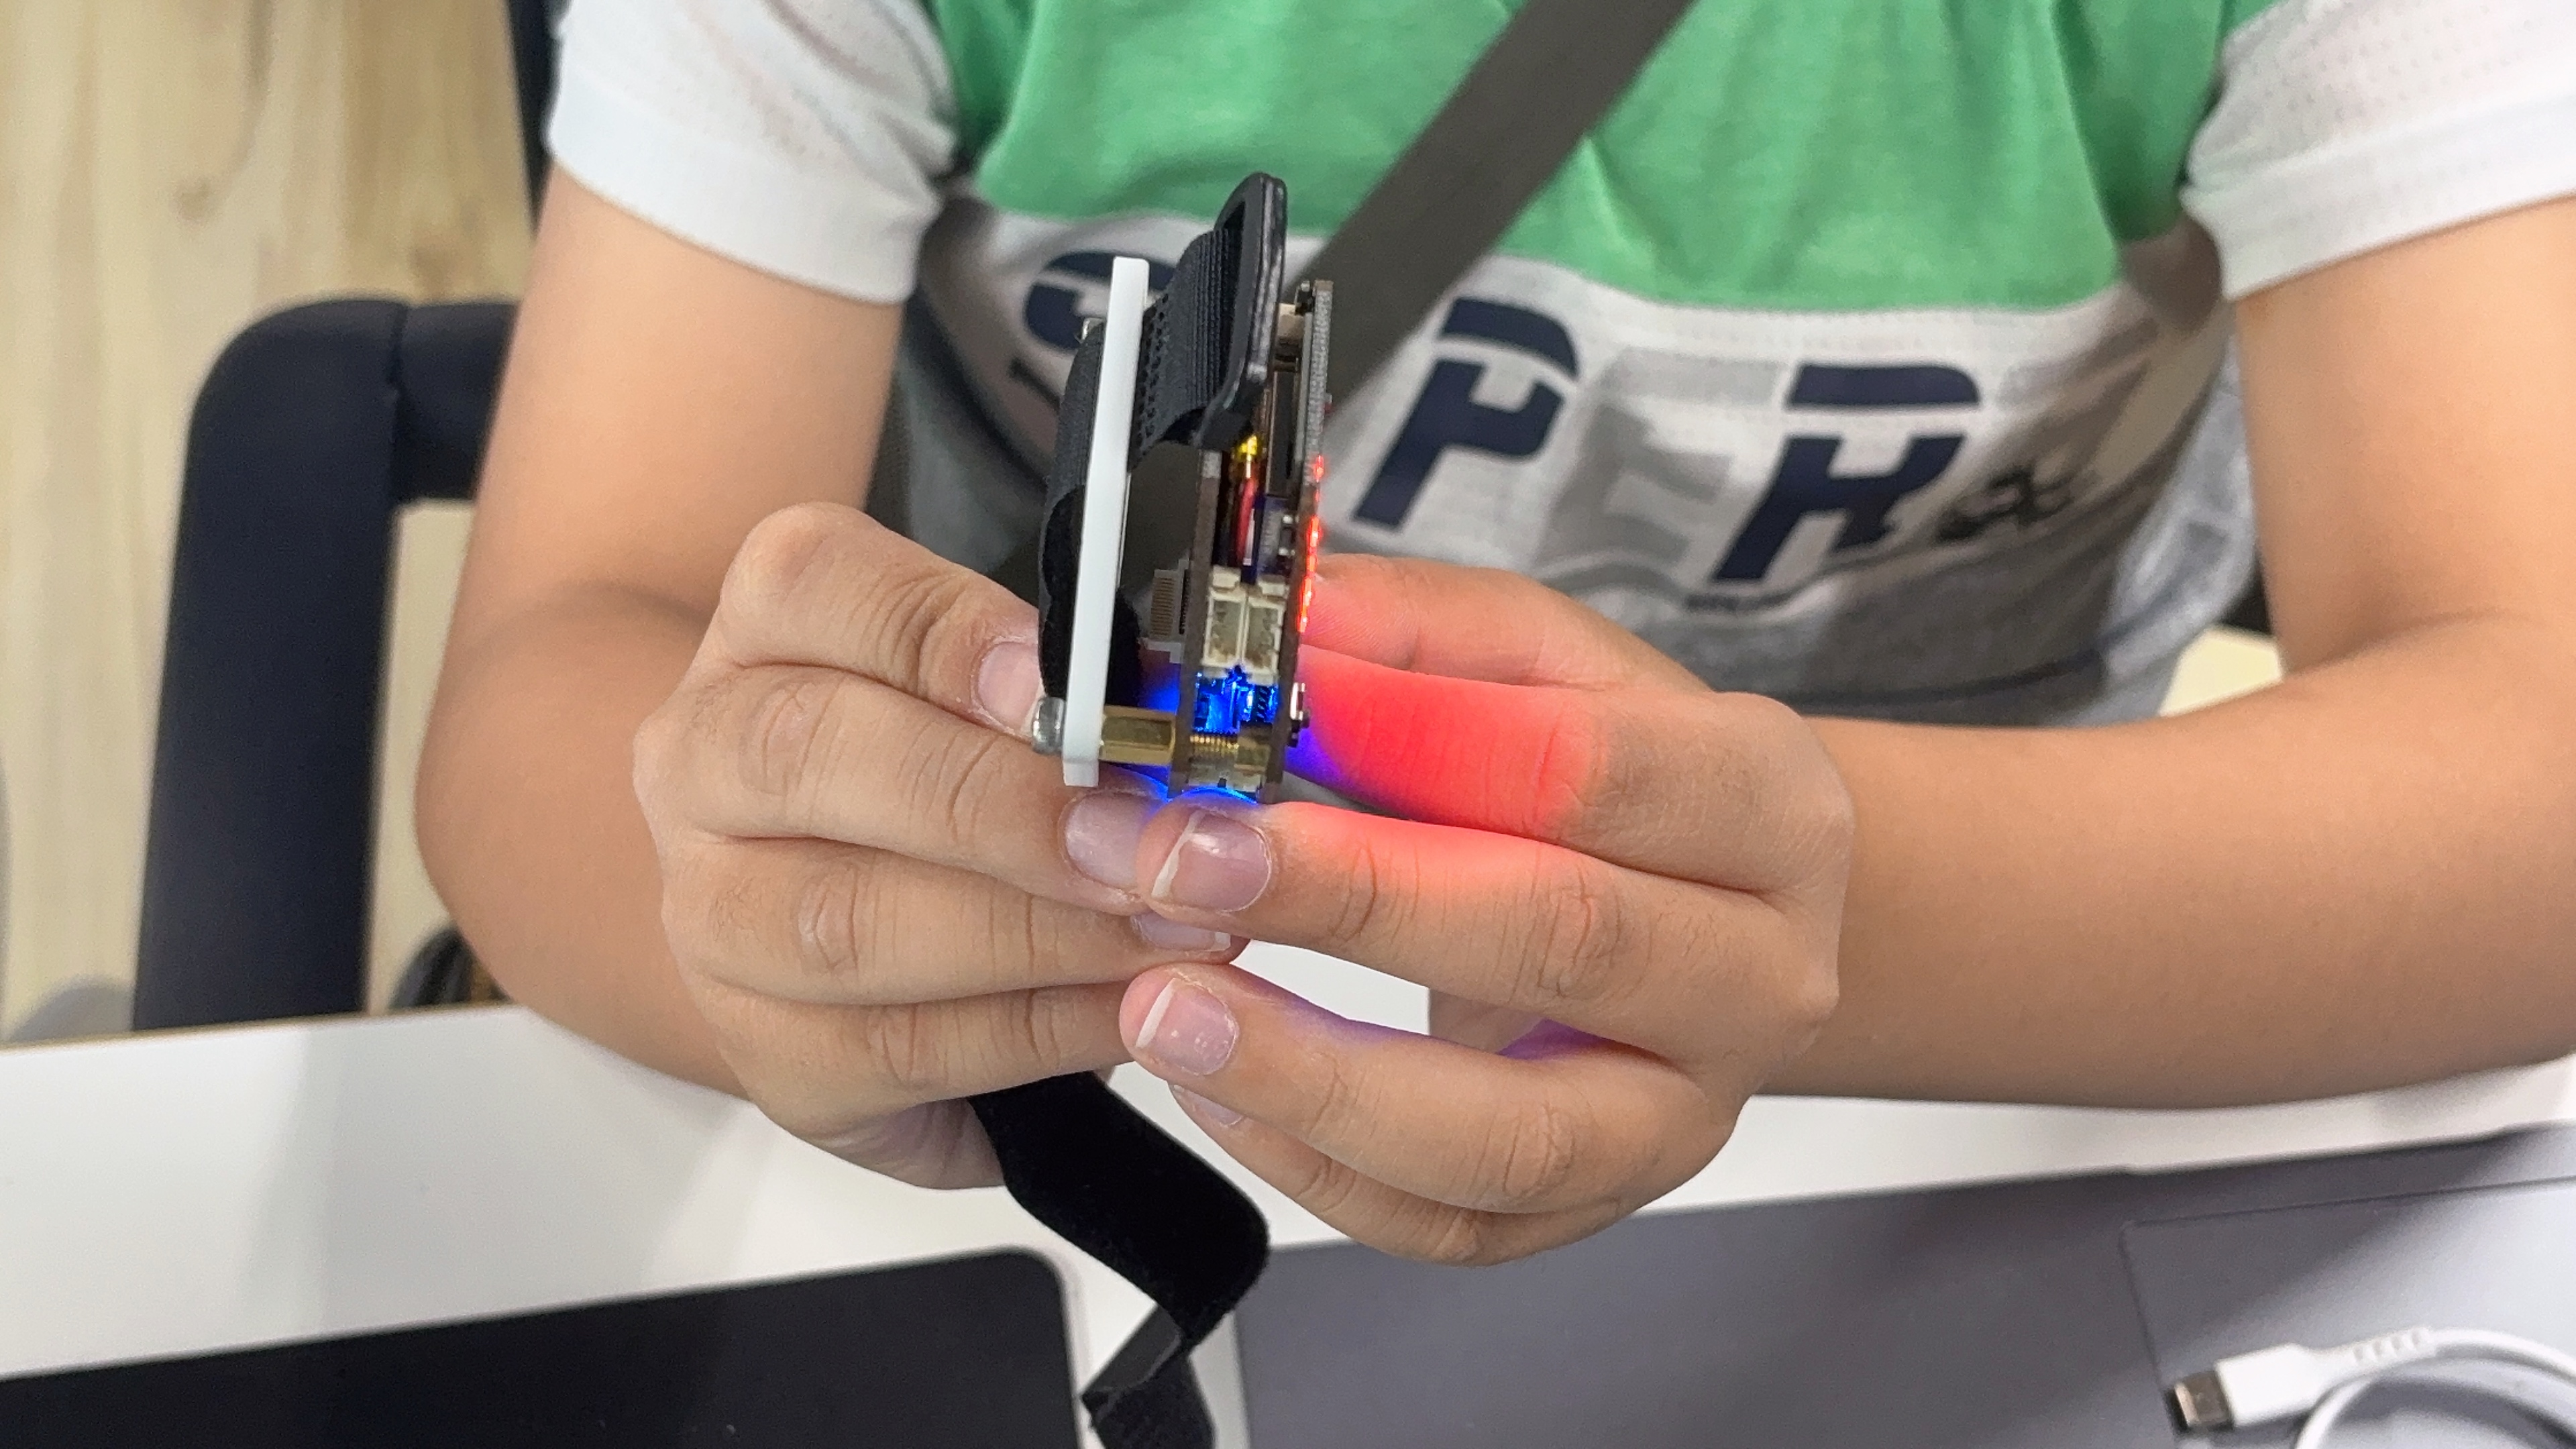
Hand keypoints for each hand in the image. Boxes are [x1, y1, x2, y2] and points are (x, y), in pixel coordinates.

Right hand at [631, 504, 1242, 1186]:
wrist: (852, 930)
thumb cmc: (959, 776)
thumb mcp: (1002, 693)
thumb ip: (1070, 686)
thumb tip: (1183, 710)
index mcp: (768, 627)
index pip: (816, 583)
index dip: (949, 637)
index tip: (1072, 690)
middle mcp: (702, 758)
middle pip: (810, 757)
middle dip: (1007, 808)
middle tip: (1156, 843)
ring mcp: (708, 916)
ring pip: (845, 925)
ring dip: (1040, 934)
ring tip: (1177, 931)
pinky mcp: (765, 1054)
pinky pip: (899, 1050)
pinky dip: (1038, 1034)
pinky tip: (1135, 1012)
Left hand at [1102, 556, 1851, 1263]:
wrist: (1727, 918)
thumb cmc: (1627, 783)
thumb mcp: (1549, 664)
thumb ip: (1418, 634)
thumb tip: (1289, 626)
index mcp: (1766, 806)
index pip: (1591, 770)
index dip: (1411, 741)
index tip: (1258, 717)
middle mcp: (1757, 974)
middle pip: (1559, 940)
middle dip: (1348, 901)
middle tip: (1177, 860)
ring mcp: (1686, 1112)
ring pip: (1510, 1134)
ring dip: (1314, 1076)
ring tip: (1163, 1009)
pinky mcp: (1601, 1204)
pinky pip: (1456, 1224)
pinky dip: (1319, 1170)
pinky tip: (1218, 1093)